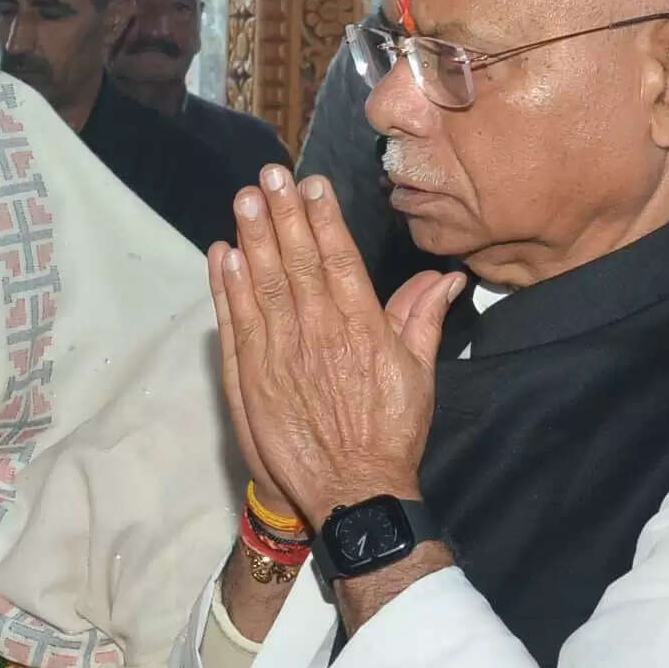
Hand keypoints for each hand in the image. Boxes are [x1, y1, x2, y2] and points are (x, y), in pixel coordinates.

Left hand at [209, 167, 458, 534]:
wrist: (352, 492)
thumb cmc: (389, 434)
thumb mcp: (418, 374)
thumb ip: (424, 319)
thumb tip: (446, 277)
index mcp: (361, 327)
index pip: (339, 259)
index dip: (323, 219)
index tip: (311, 185)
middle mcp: (318, 333)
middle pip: (296, 262)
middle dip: (282, 215)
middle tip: (269, 176)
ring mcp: (279, 354)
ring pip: (262, 285)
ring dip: (251, 240)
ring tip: (244, 200)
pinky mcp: (251, 378)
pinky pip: (236, 324)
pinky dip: (227, 289)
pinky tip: (222, 256)